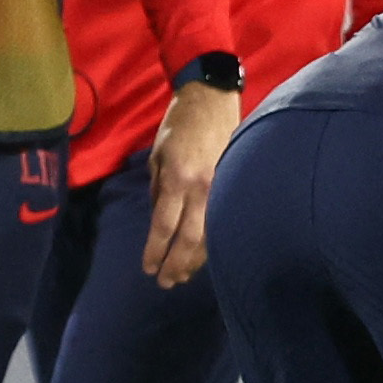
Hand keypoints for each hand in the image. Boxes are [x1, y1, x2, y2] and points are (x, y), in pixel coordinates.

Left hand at [144, 80, 240, 285]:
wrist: (213, 99)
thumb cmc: (179, 124)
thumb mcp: (158, 155)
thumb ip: (158, 189)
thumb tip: (159, 220)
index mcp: (178, 178)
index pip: (164, 225)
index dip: (156, 251)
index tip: (148, 269)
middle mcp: (202, 188)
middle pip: (190, 238)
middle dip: (177, 264)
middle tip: (166, 283)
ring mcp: (222, 188)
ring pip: (211, 235)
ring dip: (196, 259)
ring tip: (183, 276)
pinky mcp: (234, 185)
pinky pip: (222, 221)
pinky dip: (212, 242)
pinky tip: (204, 255)